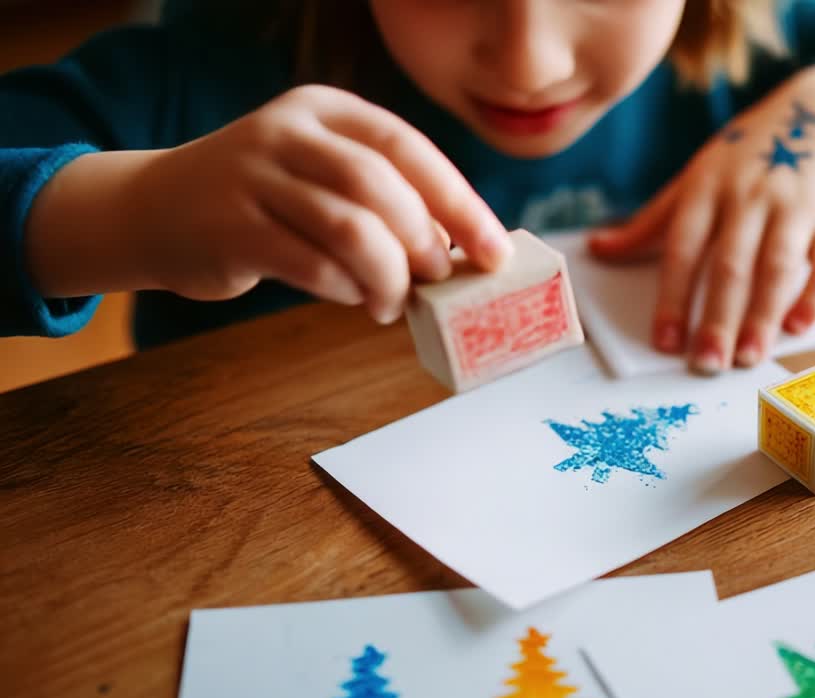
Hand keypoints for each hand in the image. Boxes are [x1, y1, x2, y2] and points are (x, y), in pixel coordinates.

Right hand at [26, 85, 510, 324]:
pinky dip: (346, 289)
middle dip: (423, 241)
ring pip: (349, 227)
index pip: (408, 148)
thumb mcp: (321, 174)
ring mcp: (253, 176)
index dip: (459, 202)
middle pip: (381, 186)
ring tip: (392, 302)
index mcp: (326, 109)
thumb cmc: (264, 201)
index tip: (493, 250)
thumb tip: (461, 250)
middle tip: (436, 279)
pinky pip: (311, 264)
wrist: (153, 210)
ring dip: (388, 275)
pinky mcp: (230, 227)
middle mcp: (288, 132)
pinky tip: (353, 298)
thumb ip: (383, 199)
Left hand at [589, 64, 814, 371]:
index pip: (684, 249)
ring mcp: (796, 205)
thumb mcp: (697, 177)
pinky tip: (798, 327)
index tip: (666, 342)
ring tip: (749, 358)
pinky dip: (814, 295)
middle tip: (706, 365)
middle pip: (730, 266)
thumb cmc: (748, 155)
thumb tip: (598, 249)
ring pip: (776, 267)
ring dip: (762, 316)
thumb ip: (652, 221)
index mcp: (707, 189)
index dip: (673, 297)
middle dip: (718, 320)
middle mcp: (749, 196)